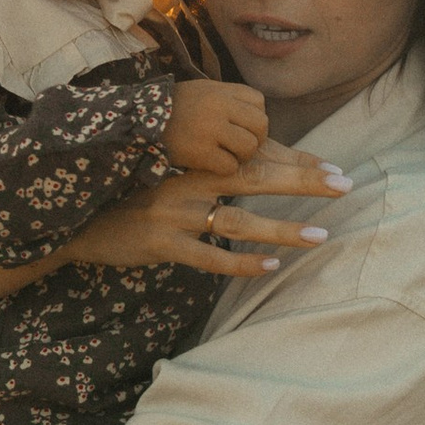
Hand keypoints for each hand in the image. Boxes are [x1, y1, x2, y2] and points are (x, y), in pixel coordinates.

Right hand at [59, 142, 352, 280]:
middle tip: (343, 185)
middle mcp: (188, 182)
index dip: (295, 162)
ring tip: (319, 235)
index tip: (334, 168)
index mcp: (195, 163)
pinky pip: (209, 257)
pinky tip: (269, 266)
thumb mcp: (172, 179)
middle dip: (303, 183)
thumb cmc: (134, 200)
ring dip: (281, 229)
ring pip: (238, 222)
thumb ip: (212, 175)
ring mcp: (176, 214)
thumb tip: (260, 175)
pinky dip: (241, 263)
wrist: (80, 222)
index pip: (256, 159)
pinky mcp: (163, 244)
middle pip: (256, 178)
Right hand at [163, 77, 268, 177]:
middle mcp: (218, 106)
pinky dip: (224, 168)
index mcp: (220, 90)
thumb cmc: (174, 109)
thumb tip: (257, 119)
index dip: (253, 117)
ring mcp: (210, 129)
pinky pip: (230, 166)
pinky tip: (210, 163)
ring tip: (224, 154)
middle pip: (260, 125)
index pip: (258, 102)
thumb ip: (229, 100)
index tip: (240, 126)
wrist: (137, 123)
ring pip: (249, 147)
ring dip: (241, 156)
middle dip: (254, 139)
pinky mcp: (200, 152)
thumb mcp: (202, 92)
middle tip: (237, 146)